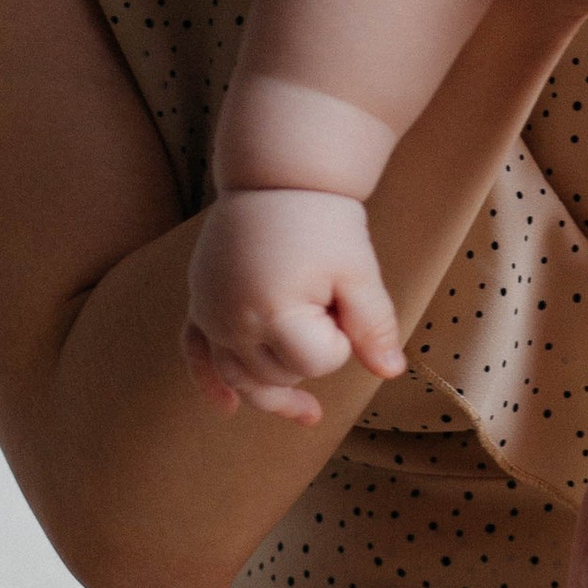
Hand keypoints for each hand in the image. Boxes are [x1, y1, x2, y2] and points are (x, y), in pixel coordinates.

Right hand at [182, 186, 406, 421]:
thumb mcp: (358, 272)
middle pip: (278, 374)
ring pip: (241, 376)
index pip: (317, 363)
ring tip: (307, 411)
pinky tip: (227, 407)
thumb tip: (391, 372)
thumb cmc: (322, 220)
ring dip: (272, 392)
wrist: (276, 176)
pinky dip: (210, 381)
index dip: (340, 344)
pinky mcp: (200, 301)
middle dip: (309, 357)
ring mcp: (210, 313)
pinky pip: (196, 352)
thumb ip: (374, 325)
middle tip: (326, 311)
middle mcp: (233, 319)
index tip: (344, 305)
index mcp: (274, 311)